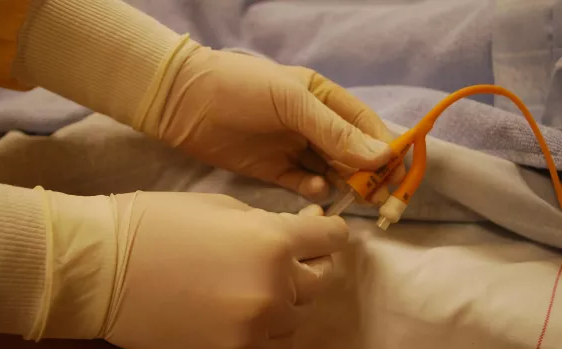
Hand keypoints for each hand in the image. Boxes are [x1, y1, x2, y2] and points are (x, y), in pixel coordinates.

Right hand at [104, 192, 347, 348]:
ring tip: (257, 281)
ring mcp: (255, 327)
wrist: (103, 266)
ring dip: (286, 297)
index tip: (322, 228)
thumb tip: (294, 237)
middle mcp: (274, 287)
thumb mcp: (223, 208)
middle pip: (320, 279)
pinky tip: (245, 308)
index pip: (331, 237)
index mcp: (273, 240)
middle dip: (309, 262)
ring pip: (297, 315)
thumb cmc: (157, 222)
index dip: (329, 229)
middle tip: (289, 253)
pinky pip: (271, 342)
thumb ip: (267, 225)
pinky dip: (266, 326)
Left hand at [157, 48, 405, 202]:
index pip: (364, 124)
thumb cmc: (241, 90)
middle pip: (352, 152)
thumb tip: (380, 156)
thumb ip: (334, 130)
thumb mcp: (291, 102)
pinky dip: (314, 190)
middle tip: (380, 197)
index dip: (385, 146)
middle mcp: (312, 124)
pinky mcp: (274, 170)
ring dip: (344, 185)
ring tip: (354, 198)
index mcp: (322, 99)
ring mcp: (294, 148)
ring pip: (331, 171)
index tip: (399, 171)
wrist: (185, 102)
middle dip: (368, 173)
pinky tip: (315, 190)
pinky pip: (304, 184)